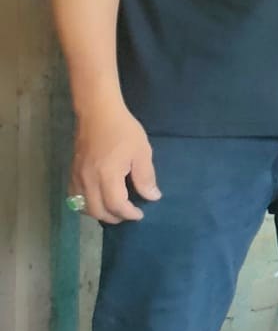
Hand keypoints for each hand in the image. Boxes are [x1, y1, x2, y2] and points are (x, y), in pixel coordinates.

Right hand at [70, 104, 159, 223]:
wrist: (98, 113)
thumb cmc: (123, 130)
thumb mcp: (142, 152)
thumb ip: (145, 177)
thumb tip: (151, 197)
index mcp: (107, 175)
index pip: (116, 205)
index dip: (129, 213)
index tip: (140, 214)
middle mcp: (88, 179)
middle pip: (97, 210)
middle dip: (114, 217)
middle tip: (128, 214)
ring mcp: (77, 176)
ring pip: (83, 206)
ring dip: (99, 213)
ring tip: (114, 210)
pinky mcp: (72, 171)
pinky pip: (74, 196)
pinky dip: (85, 204)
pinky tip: (98, 200)